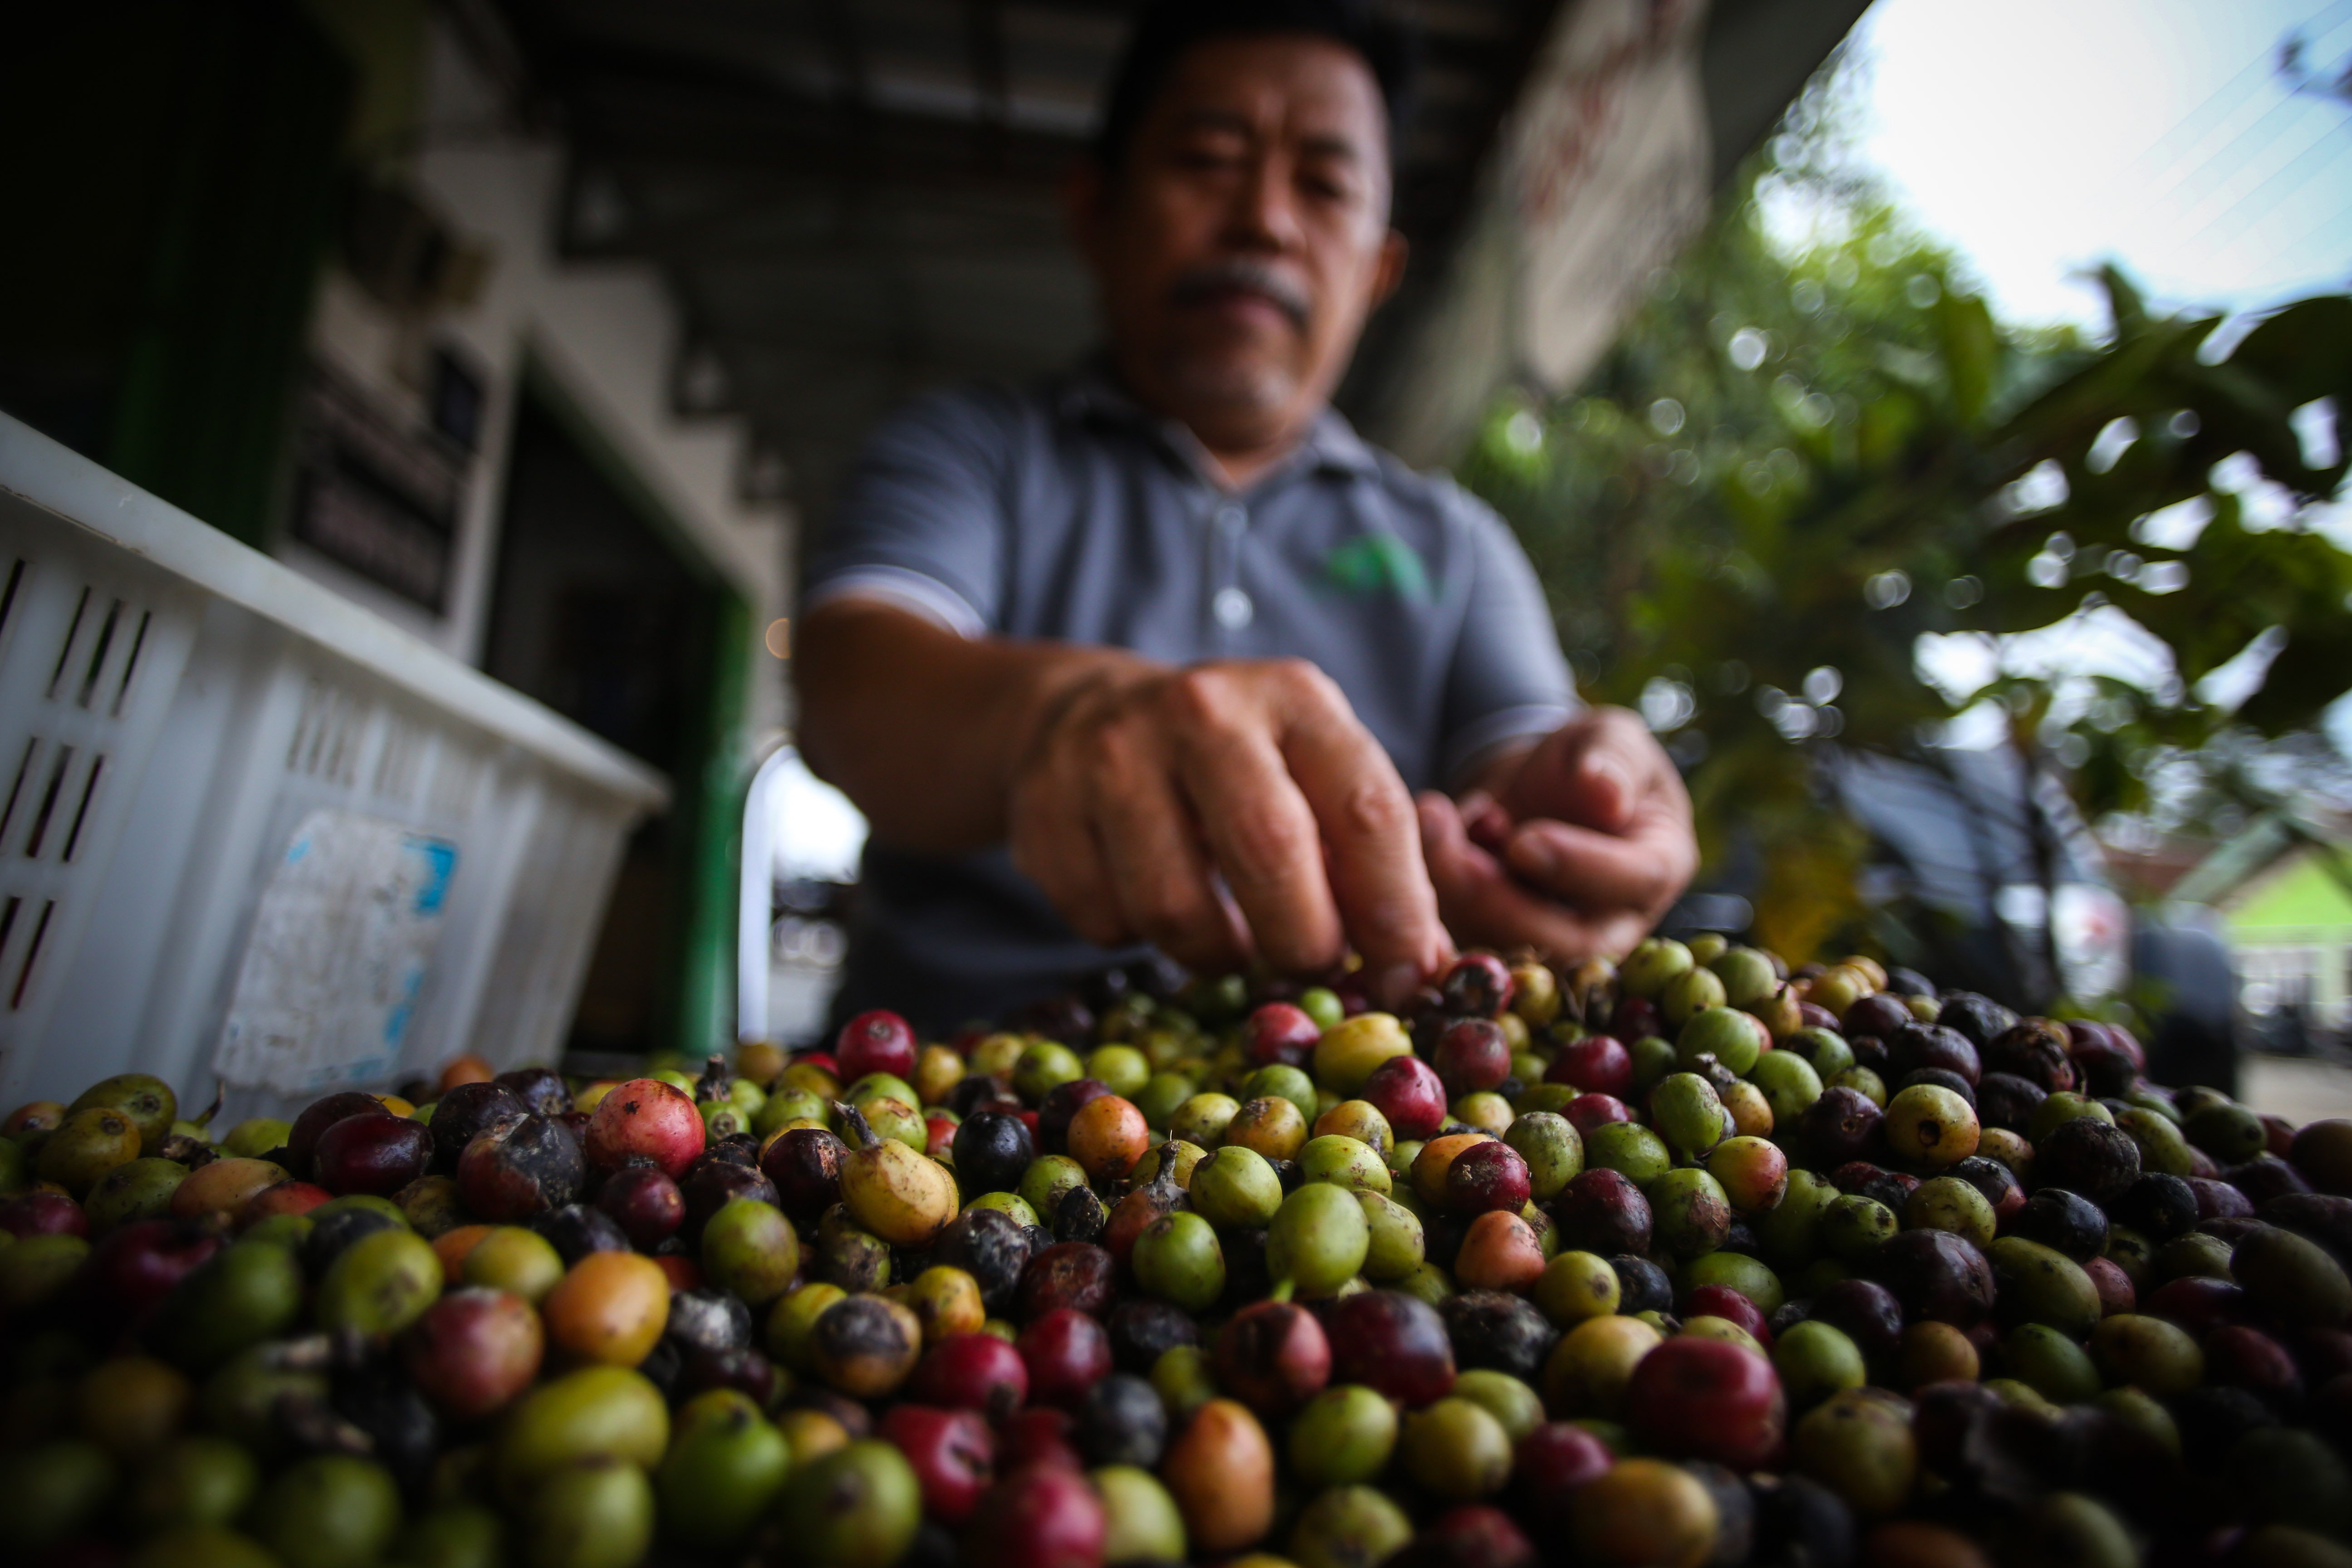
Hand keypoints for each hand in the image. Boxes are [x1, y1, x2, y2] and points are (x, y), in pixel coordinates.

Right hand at [1007, 658, 1452, 995]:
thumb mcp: (1313, 776)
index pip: (1367, 809)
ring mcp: (1111, 754)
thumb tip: (1422, 968)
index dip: (1397, 908)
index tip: (1408, 975)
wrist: (1082, 714)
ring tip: (1228, 934)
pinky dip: (1137, 938)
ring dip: (1215, 952)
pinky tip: (1149, 898)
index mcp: (1294, 698)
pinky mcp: (1043, 809)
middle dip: (1303, 940)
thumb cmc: (1233, 765)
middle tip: (1309, 963)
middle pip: (1270, 852)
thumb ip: (1374, 861)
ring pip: (1175, 908)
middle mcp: (1202, 711)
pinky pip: (1106, 922)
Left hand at [1417, 706, 1695, 959]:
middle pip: (1566, 943)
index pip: (1635, 882)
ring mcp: (1557, 941)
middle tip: (1450, 845)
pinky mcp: (1503, 945)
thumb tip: (1607, 794)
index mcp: (1658, 865)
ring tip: (1432, 823)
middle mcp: (1616, 920)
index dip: (1578, 866)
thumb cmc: (1587, 758)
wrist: (1538, 785)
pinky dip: (1436, 894)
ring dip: (1456, 895)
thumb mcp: (1608, 737)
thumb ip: (1612, 758)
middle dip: (1499, 900)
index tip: (1522, 839)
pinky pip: (1465, 941)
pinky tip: (1429, 836)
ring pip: (1506, 951)